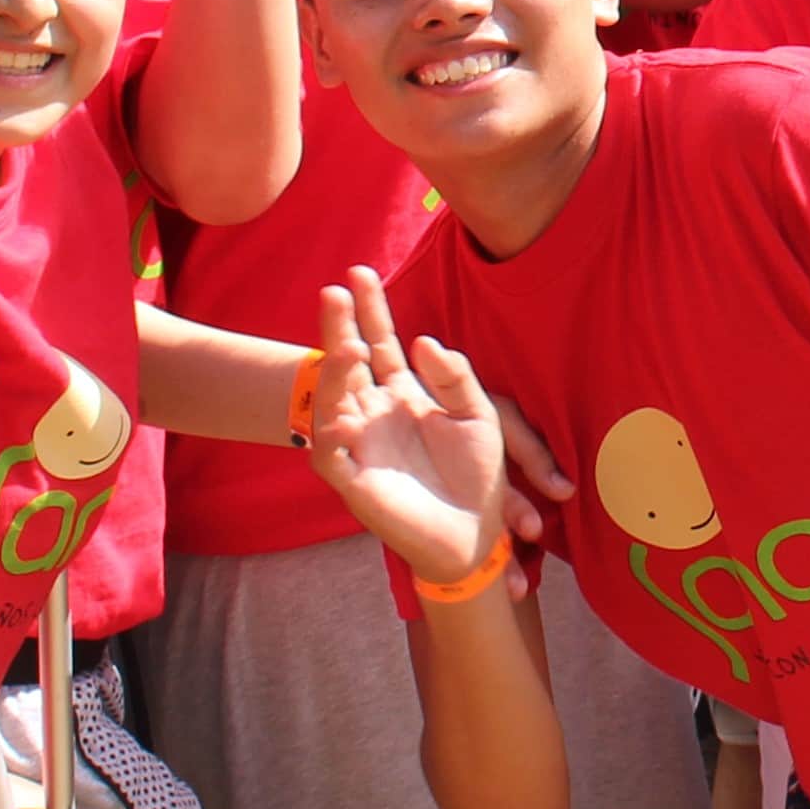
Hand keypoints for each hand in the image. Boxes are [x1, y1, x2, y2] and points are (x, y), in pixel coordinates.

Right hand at [305, 269, 507, 586]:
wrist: (476, 535)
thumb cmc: (476, 475)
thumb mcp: (478, 415)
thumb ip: (455, 377)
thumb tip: (421, 340)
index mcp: (403, 395)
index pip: (381, 344)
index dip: (370, 310)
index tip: (359, 273)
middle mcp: (375, 415)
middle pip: (349, 364)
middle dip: (339, 329)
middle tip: (334, 291)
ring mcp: (360, 446)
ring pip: (333, 402)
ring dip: (335, 374)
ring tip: (347, 346)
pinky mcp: (354, 482)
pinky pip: (331, 454)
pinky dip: (330, 434)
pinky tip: (343, 414)